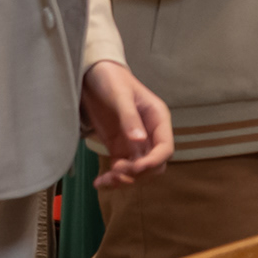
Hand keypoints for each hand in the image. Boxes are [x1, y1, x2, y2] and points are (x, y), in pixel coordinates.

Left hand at [81, 59, 174, 187]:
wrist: (92, 74)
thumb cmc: (111, 79)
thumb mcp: (120, 95)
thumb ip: (129, 117)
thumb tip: (139, 141)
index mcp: (157, 119)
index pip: (165, 148)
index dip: (153, 161)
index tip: (135, 167)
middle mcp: (150, 134)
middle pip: (154, 164)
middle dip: (138, 172)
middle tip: (117, 170)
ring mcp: (134, 143)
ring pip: (138, 171)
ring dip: (125, 179)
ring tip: (106, 180)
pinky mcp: (119, 148)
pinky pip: (121, 169)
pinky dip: (112, 179)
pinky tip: (99, 183)